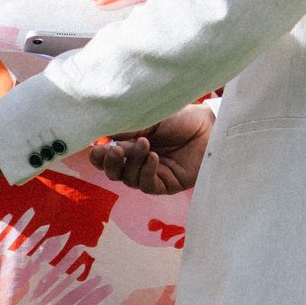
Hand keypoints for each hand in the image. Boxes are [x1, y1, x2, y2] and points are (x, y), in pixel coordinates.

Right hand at [89, 103, 210, 195]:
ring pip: (129, 179)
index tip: (98, 147)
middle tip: (116, 150)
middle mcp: (137, 162)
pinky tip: (153, 157)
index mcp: (129, 145)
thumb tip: (102, 133)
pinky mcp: (166, 185)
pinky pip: (148, 185)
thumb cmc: (179, 119)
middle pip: (113, 172)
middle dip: (110, 163)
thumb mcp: (149, 119)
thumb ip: (126, 128)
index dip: (98, 156)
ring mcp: (151, 174)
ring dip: (133, 162)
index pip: (105, 157)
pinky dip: (146, 172)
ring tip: (145, 144)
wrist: (207, 126)